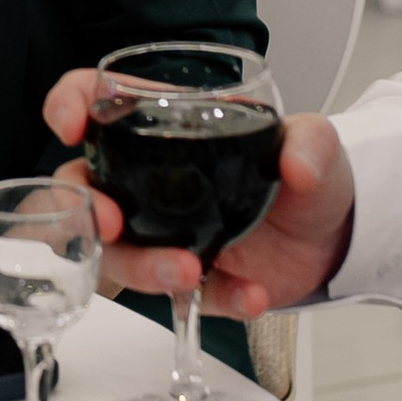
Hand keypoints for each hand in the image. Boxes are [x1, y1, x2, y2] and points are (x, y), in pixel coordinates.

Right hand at [41, 75, 355, 313]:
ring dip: (142, 267)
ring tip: (188, 272)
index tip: (72, 126)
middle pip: (84, 190)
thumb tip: (297, 164)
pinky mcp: (188, 277)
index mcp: (166, 126)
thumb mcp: (315, 141)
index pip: (96, 101)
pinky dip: (213, 300)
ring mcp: (162, 232)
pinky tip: (249, 294)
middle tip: (110, 224)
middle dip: (79, 212)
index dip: (68, 105)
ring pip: (117, 254)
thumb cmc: (307, 176)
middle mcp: (149, 180)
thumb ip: (310, 142)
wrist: (333, 236)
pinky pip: (180, 297)